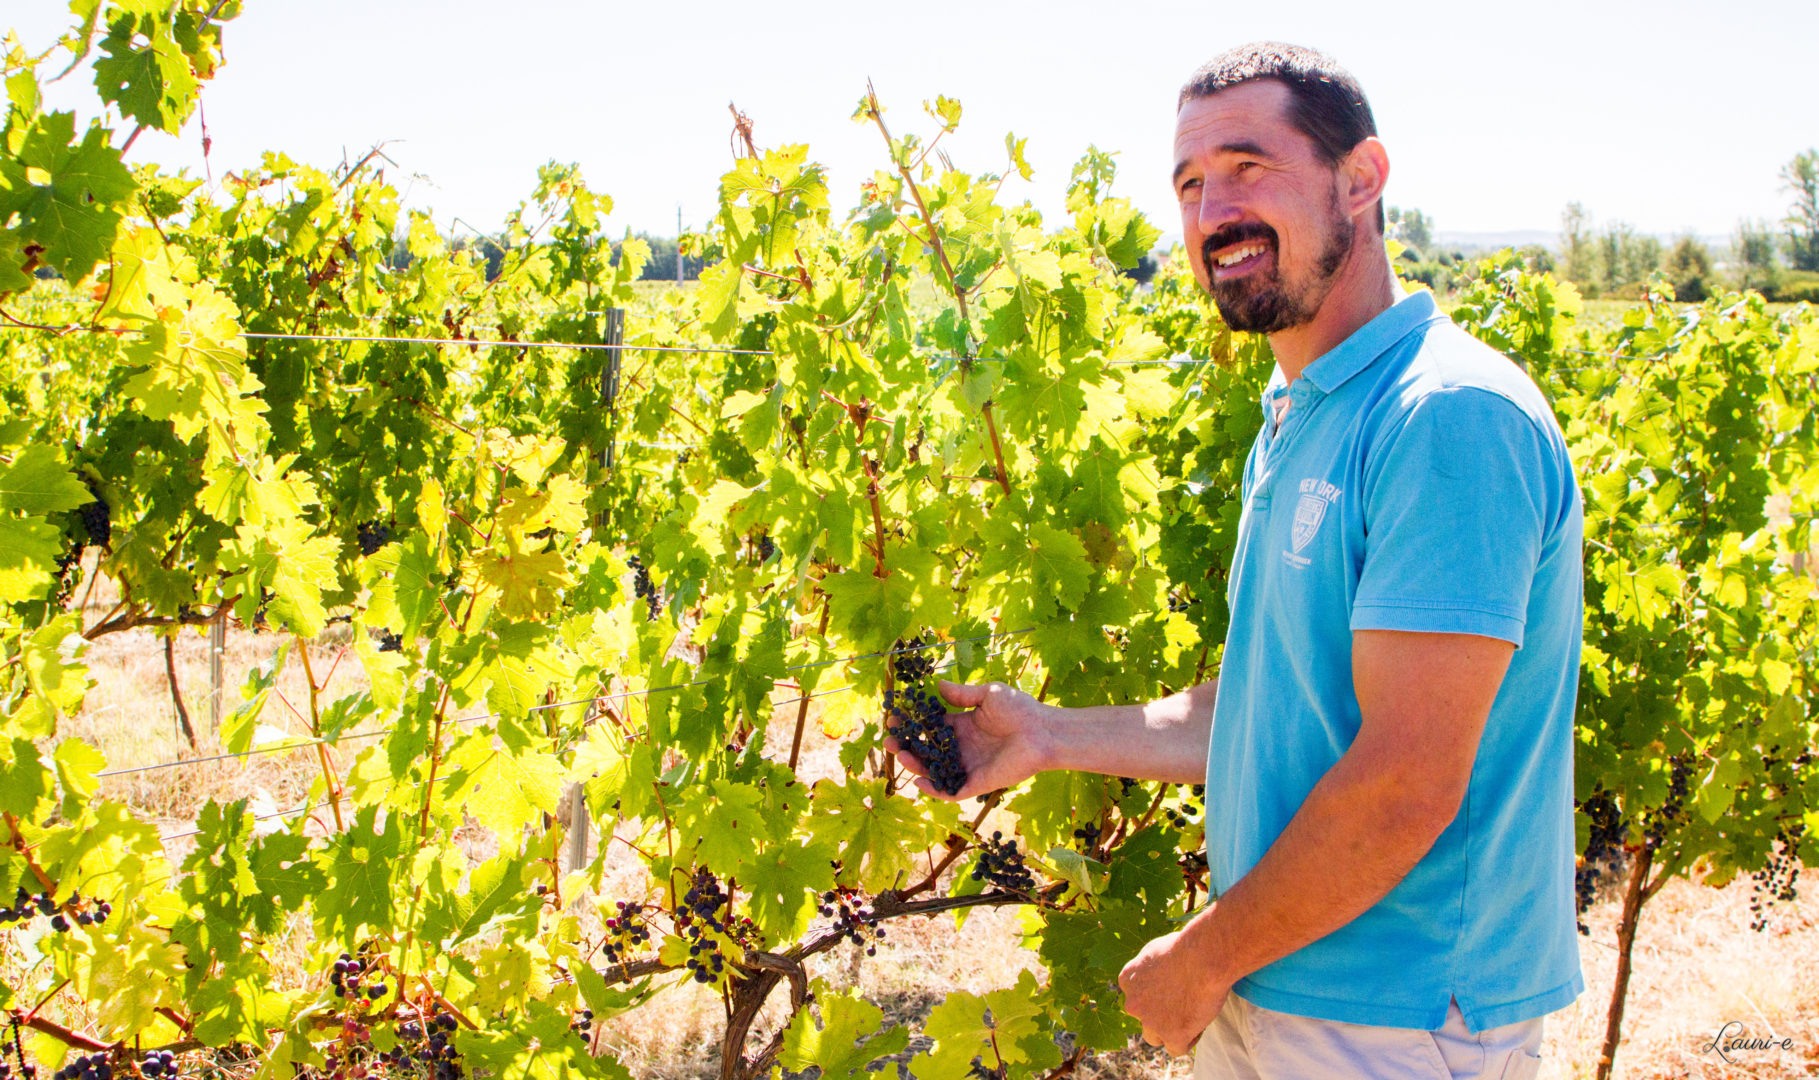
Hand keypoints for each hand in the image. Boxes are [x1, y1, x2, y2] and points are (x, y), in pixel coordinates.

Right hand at [885, 679, 1055, 800]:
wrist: (1044, 732)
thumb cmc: (1021, 709)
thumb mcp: (988, 694)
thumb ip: (963, 694)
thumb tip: (939, 685)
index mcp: (963, 725)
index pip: (930, 727)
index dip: (911, 724)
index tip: (894, 717)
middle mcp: (962, 747)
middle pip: (927, 750)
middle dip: (906, 746)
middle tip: (888, 741)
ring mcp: (969, 766)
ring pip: (935, 771)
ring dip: (916, 765)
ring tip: (900, 755)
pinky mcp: (978, 783)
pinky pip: (952, 791)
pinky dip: (935, 790)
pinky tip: (920, 781)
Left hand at [1118, 928, 1230, 1057]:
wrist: (1203, 957)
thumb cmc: (1186, 946)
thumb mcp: (1155, 949)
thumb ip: (1149, 967)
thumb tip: (1155, 973)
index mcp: (1127, 979)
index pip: (1137, 996)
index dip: (1155, 995)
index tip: (1173, 990)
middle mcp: (1133, 1003)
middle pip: (1143, 1018)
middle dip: (1159, 1015)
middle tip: (1183, 1004)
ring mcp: (1150, 1021)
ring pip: (1155, 1037)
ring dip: (1170, 1031)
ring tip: (1192, 1016)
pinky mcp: (1171, 1035)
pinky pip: (1176, 1048)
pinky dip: (1187, 1040)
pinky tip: (1198, 1025)